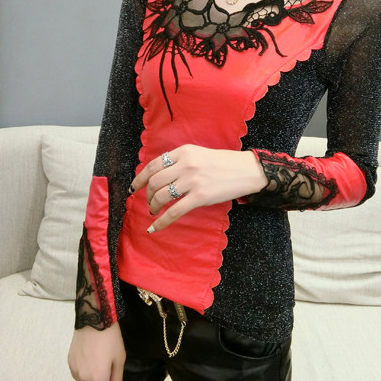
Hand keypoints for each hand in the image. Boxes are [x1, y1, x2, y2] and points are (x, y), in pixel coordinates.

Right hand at [68, 323, 125, 380]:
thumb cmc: (110, 338)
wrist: (94, 317)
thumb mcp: (119, 360)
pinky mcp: (70, 361)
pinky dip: (85, 378)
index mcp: (98, 380)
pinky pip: (77, 376)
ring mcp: (75, 370)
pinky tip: (92, 367)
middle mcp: (83, 378)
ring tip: (102, 376)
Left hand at [130, 144, 267, 232]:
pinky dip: (161, 222)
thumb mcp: (198, 154)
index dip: (140, 177)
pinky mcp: (200, 197)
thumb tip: (158, 175)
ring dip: (153, 207)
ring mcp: (193, 181)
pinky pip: (174, 212)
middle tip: (149, 202)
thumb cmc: (222, 163)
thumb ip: (179, 161)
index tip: (135, 187)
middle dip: (147, 195)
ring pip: (161, 196)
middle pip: (155, 181)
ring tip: (155, 211)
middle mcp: (186, 164)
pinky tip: (155, 228)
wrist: (245, 170)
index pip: (154, 164)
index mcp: (184, 151)